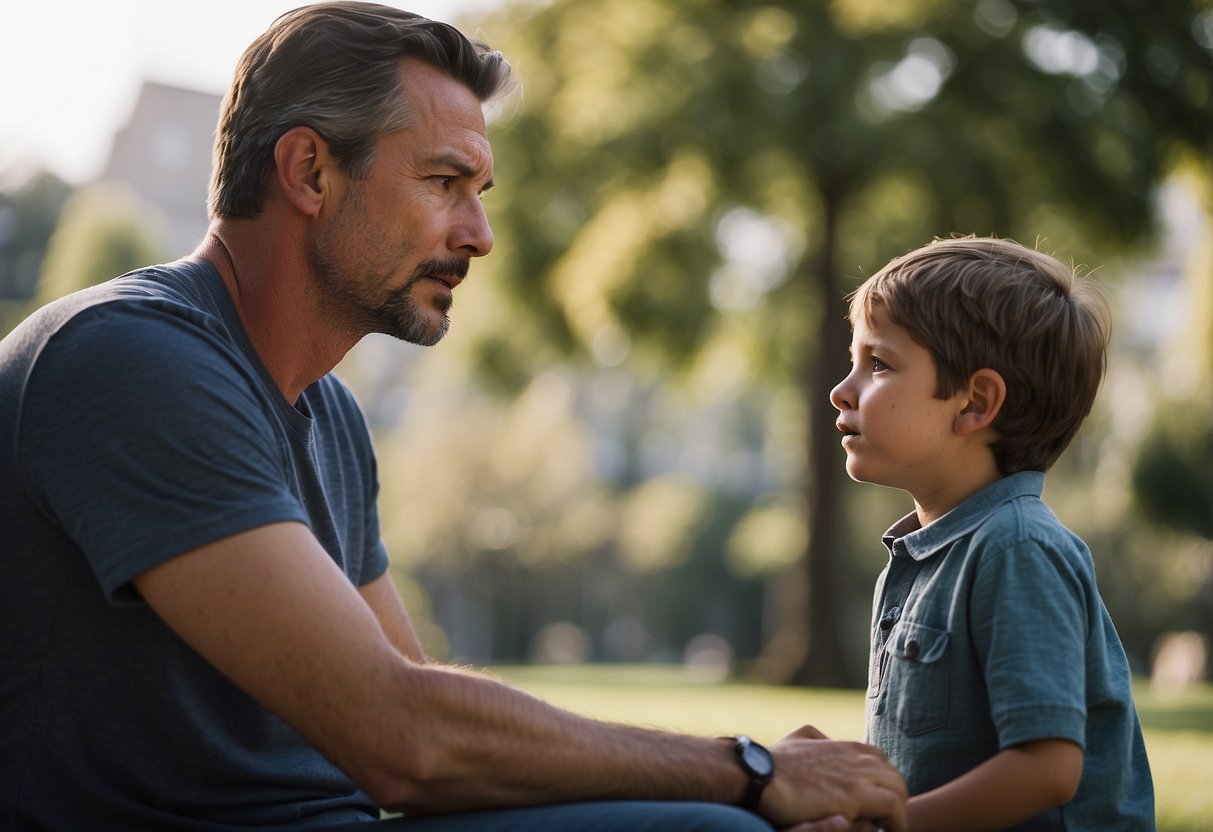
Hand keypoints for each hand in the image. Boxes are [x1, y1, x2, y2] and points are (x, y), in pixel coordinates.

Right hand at [760, 725, 906, 831]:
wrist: (758, 775)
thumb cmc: (773, 762)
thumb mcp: (797, 739)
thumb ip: (816, 738)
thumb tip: (824, 740)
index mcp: (846, 746)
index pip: (880, 761)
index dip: (881, 781)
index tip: (874, 801)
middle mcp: (857, 757)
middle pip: (895, 777)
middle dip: (894, 798)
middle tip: (885, 821)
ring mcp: (858, 775)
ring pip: (900, 791)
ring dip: (898, 812)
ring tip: (890, 829)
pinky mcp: (855, 796)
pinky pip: (894, 808)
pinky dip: (897, 822)